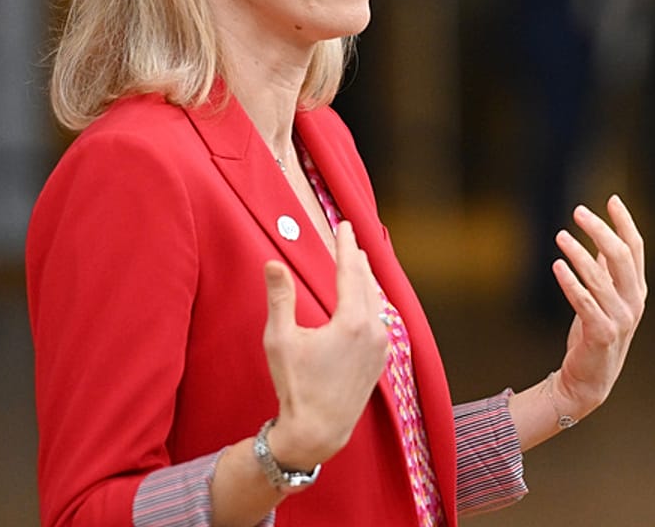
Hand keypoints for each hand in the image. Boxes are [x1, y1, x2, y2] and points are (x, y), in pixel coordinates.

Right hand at [260, 222, 387, 466]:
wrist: (318, 430)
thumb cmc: (295, 386)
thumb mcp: (280, 339)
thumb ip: (280, 298)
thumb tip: (273, 263)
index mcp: (351, 321)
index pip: (350, 270)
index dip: (346, 245)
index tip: (345, 224)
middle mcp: (373, 330)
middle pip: (367, 282)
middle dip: (357, 258)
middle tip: (350, 236)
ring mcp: (381, 346)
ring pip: (377, 301)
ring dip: (366, 280)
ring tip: (358, 263)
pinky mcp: (381, 359)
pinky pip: (380, 320)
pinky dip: (372, 302)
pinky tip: (366, 300)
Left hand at [549, 194, 646, 419]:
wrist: (588, 381)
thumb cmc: (595, 335)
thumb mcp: (604, 299)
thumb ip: (607, 272)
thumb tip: (603, 240)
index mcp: (636, 290)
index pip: (635, 248)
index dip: (625, 222)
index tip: (612, 199)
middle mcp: (633, 301)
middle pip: (622, 256)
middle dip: (601, 230)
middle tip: (578, 211)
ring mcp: (620, 318)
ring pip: (601, 277)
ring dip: (579, 253)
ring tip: (560, 235)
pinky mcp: (601, 333)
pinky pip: (585, 302)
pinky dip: (571, 282)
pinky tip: (557, 265)